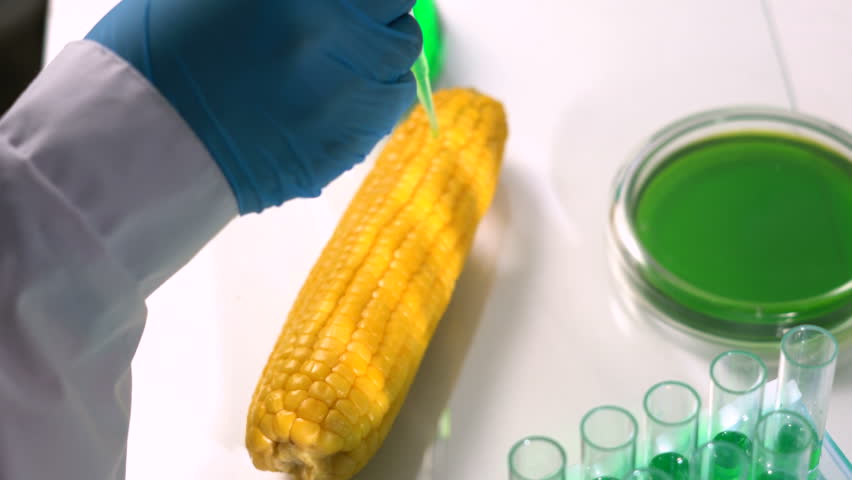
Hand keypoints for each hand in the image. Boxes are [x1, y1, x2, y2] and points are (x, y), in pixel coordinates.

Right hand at [86, 0, 421, 212]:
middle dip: (380, 20)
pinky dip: (370, 102)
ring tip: (336, 66)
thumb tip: (321, 4)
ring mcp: (350, 101)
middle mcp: (343, 45)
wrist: (139, 141)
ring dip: (380, 61)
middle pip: (400, 22)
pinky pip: (385, 117)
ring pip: (401, 70)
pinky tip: (331, 101)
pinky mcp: (344, 149)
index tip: (355, 7)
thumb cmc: (161, 54)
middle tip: (345, 28)